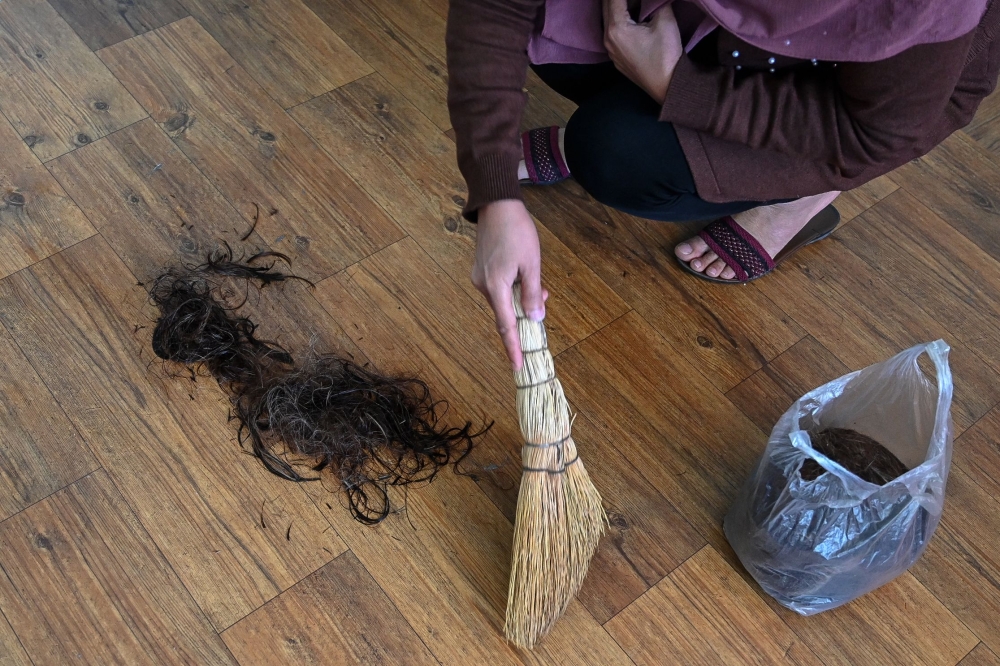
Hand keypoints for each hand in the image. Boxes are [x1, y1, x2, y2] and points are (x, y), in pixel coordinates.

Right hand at [472, 199, 547, 370]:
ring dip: (520, 299)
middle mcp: (483, 286)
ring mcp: (479, 278)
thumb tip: (536, 318)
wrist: (496, 204)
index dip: (512, 348)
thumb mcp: (532, 263)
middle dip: (524, 314)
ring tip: (538, 283)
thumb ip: (533, 292)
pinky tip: (524, 276)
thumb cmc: (516, 230)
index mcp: (495, 286)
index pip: (505, 326)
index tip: (518, 366)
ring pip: (503, 301)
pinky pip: (498, 290)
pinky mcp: (481, 271)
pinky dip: (512, 290)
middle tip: (543, 298)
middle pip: (505, 313)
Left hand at [603, 0, 682, 103]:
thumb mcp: (664, 20)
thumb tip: (652, 0)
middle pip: (606, 7)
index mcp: (616, 29)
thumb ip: (655, 1)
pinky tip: (631, 15)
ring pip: (608, 19)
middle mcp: (607, 39)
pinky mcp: (616, 58)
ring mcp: (610, 51)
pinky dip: (618, 19)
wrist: (668, 87)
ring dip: (617, 6)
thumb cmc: (666, 55)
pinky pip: (612, 32)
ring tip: (631, 3)